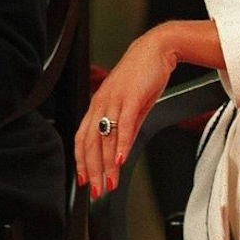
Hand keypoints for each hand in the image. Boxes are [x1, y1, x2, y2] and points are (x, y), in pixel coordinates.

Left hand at [74, 26, 175, 198]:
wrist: (157, 49)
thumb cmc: (144, 72)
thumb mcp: (132, 102)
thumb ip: (127, 125)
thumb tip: (123, 148)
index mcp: (99, 104)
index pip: (83, 139)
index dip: (82, 162)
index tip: (86, 181)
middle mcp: (102, 103)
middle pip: (91, 143)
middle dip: (94, 171)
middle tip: (98, 191)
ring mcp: (115, 100)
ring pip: (105, 138)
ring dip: (106, 164)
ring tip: (110, 182)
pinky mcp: (131, 98)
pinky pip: (123, 126)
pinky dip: (121, 145)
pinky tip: (121, 160)